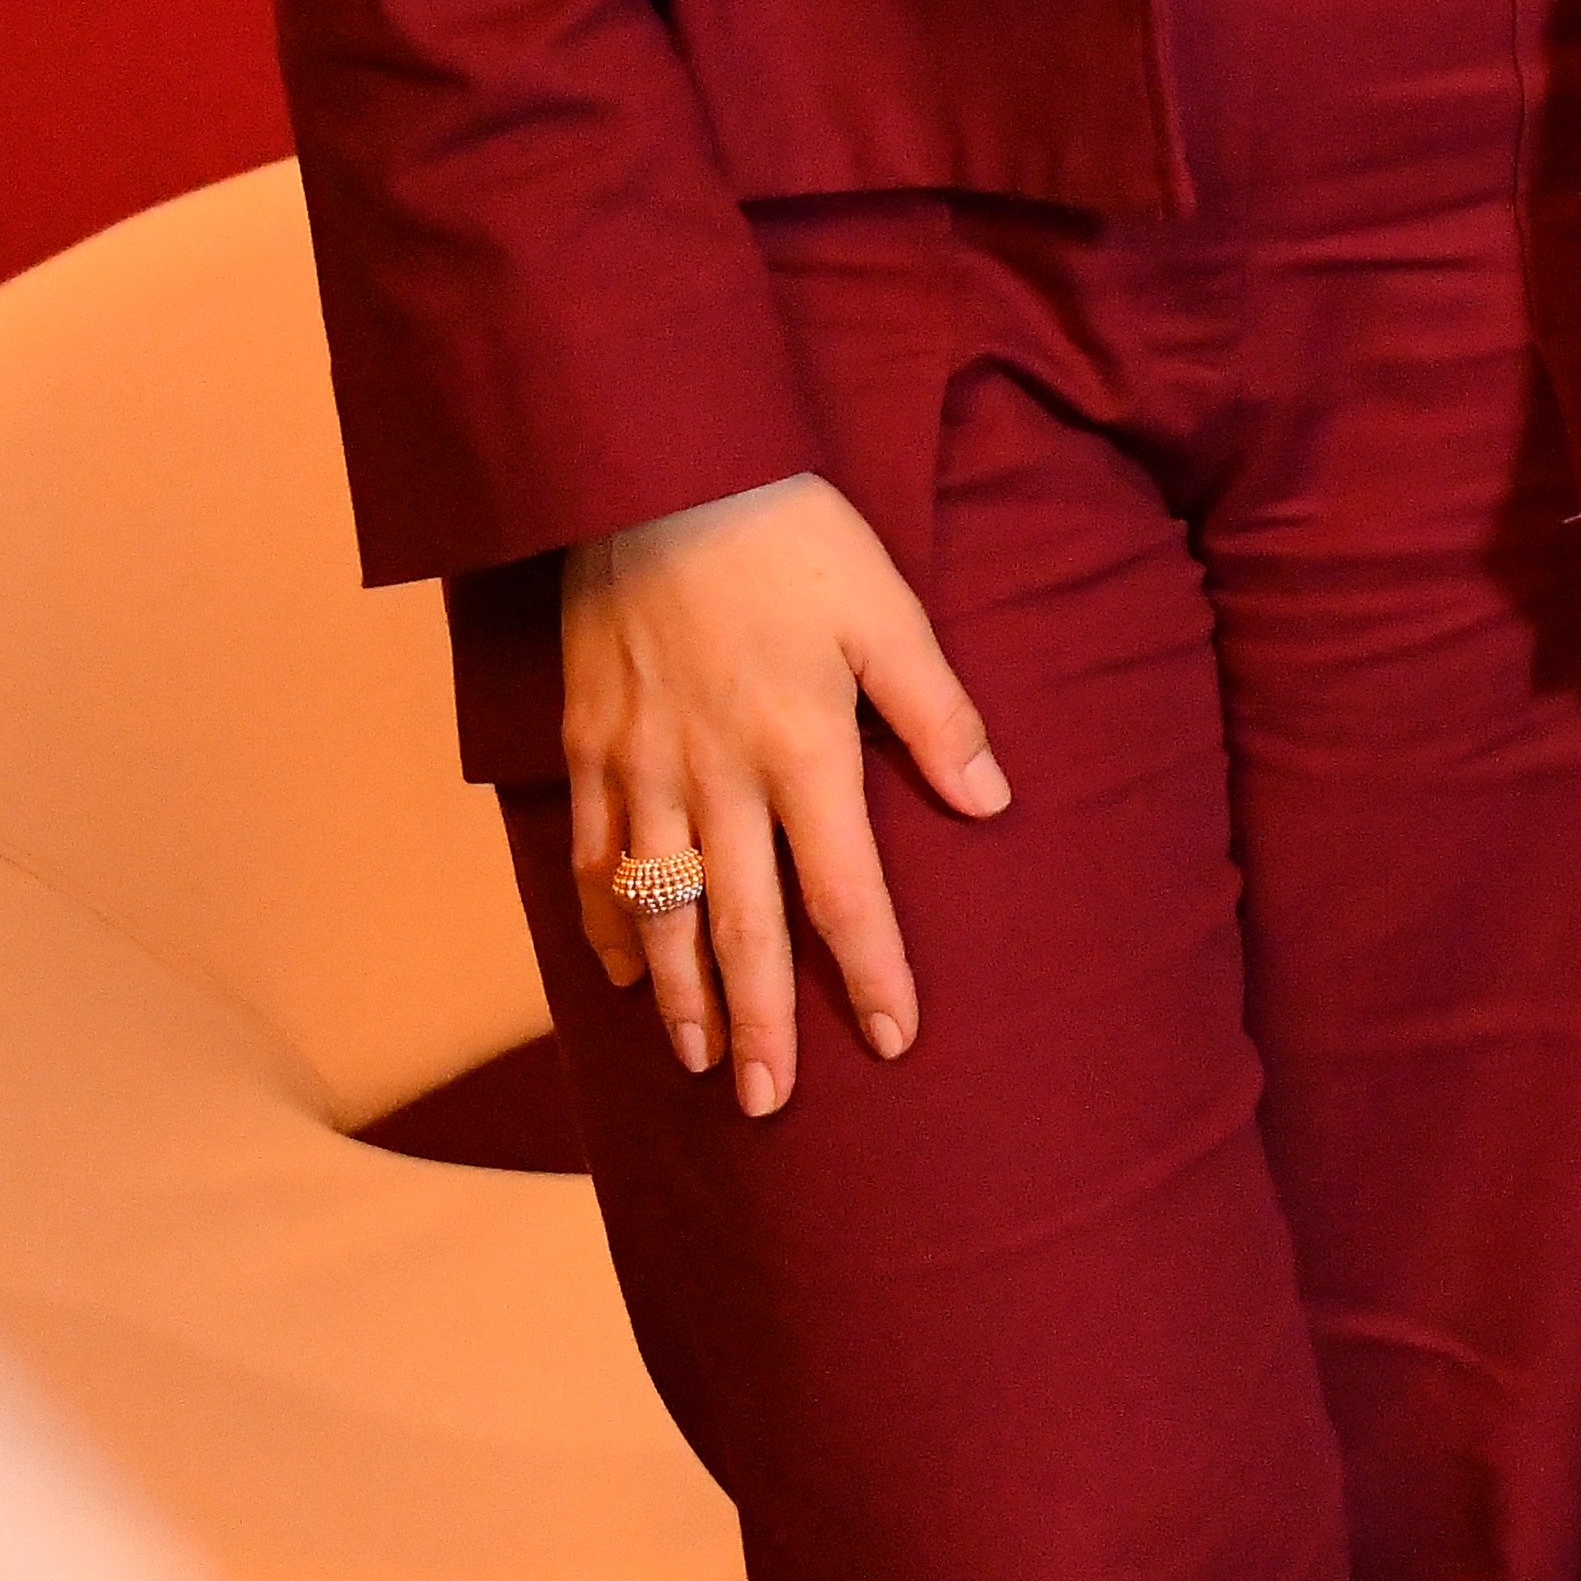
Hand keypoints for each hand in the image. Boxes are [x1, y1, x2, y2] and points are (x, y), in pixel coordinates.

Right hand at [556, 471, 1007, 1114]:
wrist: (652, 476)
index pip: (845, 891)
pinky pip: (588, 862)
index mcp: (802, 750)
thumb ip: (938, 713)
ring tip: (700, 1066)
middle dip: (762, 1024)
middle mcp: (716, 779)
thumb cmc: (788, 539)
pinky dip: (603, 929)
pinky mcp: (587, 751)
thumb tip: (993, 803)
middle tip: (770, 1105)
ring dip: (682, 996)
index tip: (895, 1039)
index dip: (871, 971)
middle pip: (745, 927)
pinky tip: (621, 979)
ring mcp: (641, 771)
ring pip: (661, 912)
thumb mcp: (887, 612)